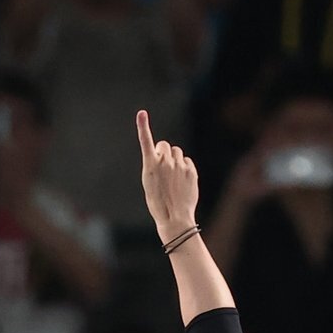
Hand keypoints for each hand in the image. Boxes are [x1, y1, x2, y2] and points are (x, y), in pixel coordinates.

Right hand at [136, 109, 198, 240]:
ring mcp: (179, 165)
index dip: (143, 126)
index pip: (146, 141)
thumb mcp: (150, 183)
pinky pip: (187, 161)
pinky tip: (182, 181)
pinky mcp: (190, 170)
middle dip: (165, 153)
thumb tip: (168, 154)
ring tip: (173, 177)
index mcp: (150, 165)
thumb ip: (157, 165)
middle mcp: (165, 162)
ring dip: (175, 159)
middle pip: (165, 146)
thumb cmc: (158, 203)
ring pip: (177, 152)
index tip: (142, 113)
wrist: (174, 218)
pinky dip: (185, 167)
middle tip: (164, 168)